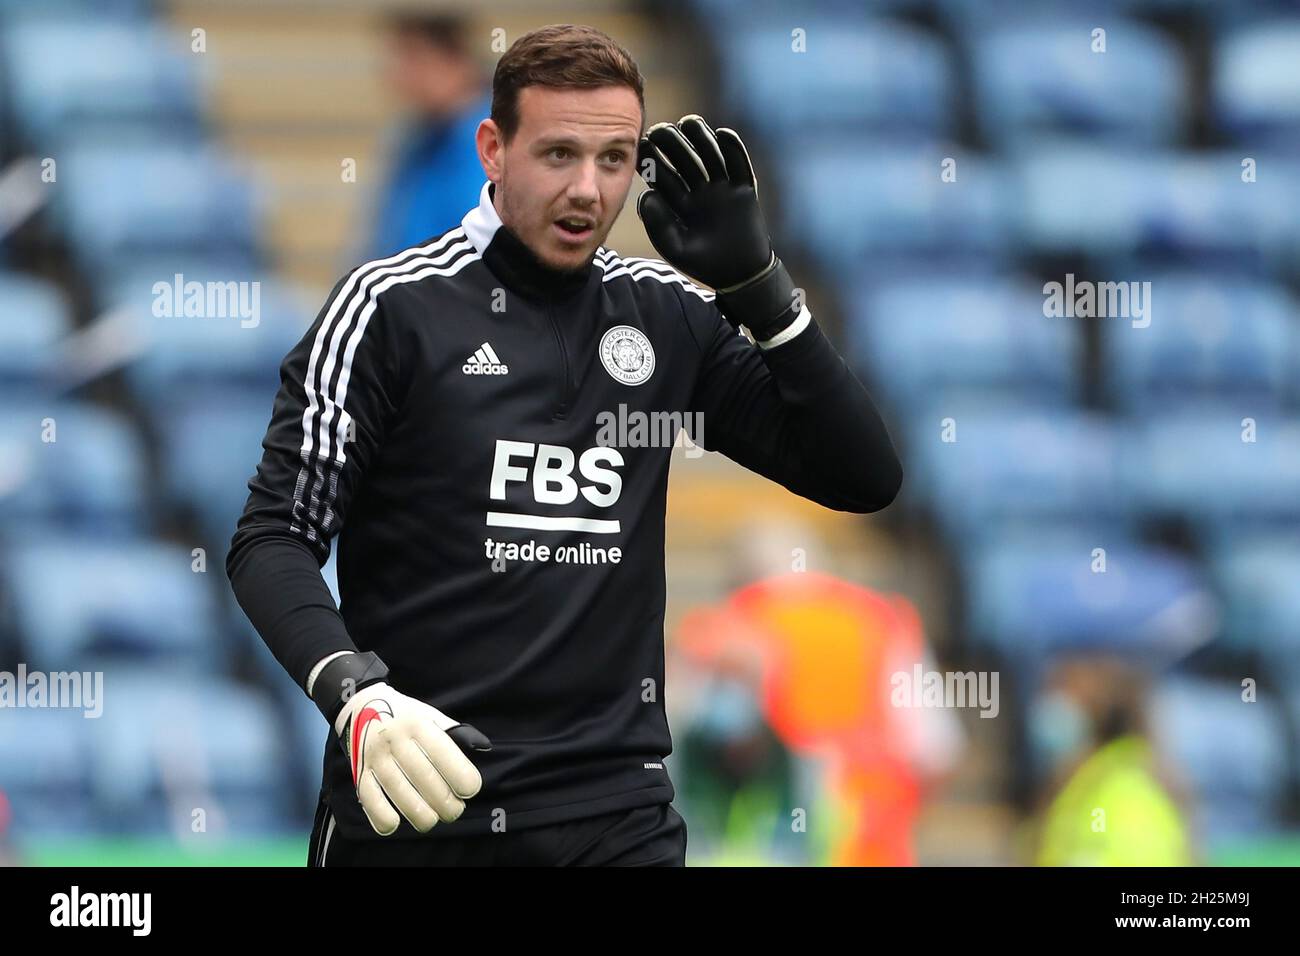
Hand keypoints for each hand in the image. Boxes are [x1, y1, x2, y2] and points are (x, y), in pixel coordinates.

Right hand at [334, 681, 490, 835]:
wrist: (361, 706)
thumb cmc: (406, 716)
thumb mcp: (430, 715)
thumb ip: (455, 732)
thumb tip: (483, 747)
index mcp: (417, 722)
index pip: (442, 751)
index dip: (460, 775)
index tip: (470, 790)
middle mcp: (394, 738)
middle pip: (423, 776)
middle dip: (445, 801)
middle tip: (455, 811)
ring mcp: (374, 756)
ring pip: (399, 792)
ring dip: (420, 813)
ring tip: (433, 819)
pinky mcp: (358, 771)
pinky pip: (369, 798)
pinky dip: (382, 816)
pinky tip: (395, 824)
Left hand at [636, 114, 773, 290]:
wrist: (739, 274)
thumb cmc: (704, 263)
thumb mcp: (675, 247)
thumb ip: (658, 224)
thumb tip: (646, 195)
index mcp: (680, 202)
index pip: (664, 176)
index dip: (653, 161)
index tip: (641, 146)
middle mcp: (700, 190)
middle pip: (685, 159)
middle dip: (672, 144)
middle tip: (660, 130)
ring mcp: (723, 187)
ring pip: (711, 156)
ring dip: (701, 138)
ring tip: (689, 123)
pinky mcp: (744, 189)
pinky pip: (739, 164)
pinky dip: (733, 148)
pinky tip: (722, 134)